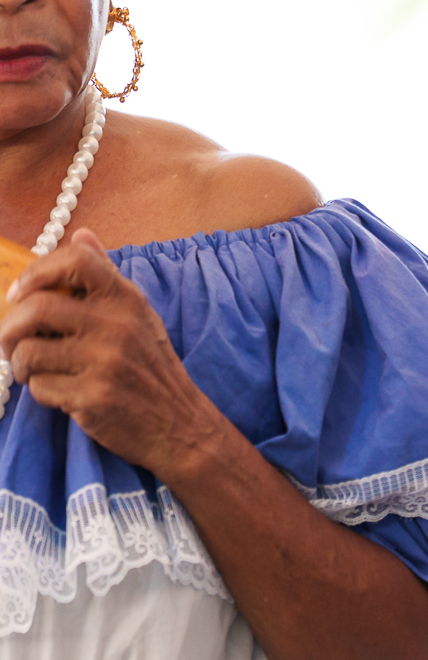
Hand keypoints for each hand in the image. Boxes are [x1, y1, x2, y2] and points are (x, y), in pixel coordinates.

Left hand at [0, 229, 231, 478]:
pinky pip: (40, 387)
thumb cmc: (150, 367)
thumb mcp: (137, 315)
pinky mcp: (93, 397)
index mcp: (127, 300)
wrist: (179, 424)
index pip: (75, 261)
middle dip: (10, 329)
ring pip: (28, 352)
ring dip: (21, 365)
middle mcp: (118, 326)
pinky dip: (42, 393)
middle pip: (35, 308)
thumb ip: (105, 276)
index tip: (20, 293)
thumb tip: (82, 234)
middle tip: (11, 343)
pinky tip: (61, 394)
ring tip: (35, 372)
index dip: (36, 272)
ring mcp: (106, 362)